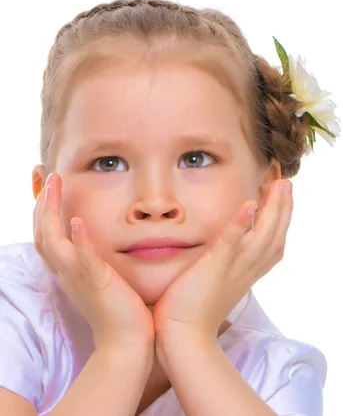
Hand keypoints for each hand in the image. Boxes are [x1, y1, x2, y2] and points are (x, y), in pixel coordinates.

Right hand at [34, 173, 154, 350]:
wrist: (127, 342)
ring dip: (50, 212)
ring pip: (52, 241)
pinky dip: (77, 241)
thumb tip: (108, 238)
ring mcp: (79, 277)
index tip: (48, 182)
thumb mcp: (104, 278)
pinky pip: (82, 260)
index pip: (48, 233)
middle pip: (41, 232)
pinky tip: (77, 221)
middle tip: (44, 173)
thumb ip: (100, 258)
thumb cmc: (122, 309)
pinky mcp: (97, 284)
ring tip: (54, 186)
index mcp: (70, 268)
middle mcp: (68, 271)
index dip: (44, 208)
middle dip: (40, 202)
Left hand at [152, 179, 292, 340]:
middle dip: (284, 208)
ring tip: (278, 185)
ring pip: (262, 237)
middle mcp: (248, 270)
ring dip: (274, 210)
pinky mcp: (214, 269)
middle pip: (275, 236)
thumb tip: (222, 252)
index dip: (281, 220)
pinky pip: (231, 245)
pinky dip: (241, 225)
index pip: (273, 244)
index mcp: (249, 273)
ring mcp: (233, 269)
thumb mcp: (217, 284)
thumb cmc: (193, 312)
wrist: (183, 338)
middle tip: (286, 182)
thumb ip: (224, 265)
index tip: (282, 197)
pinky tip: (249, 205)